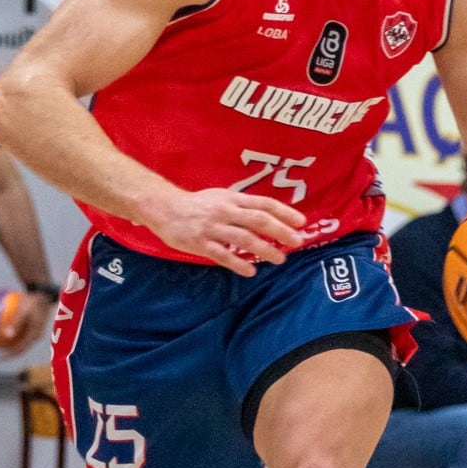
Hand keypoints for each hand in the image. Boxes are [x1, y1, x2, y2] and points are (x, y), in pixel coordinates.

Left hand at [0, 292, 47, 357]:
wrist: (44, 294)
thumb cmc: (33, 301)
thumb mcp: (24, 311)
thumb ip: (16, 323)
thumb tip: (6, 335)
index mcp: (34, 335)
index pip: (20, 350)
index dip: (9, 355)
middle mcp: (35, 336)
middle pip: (19, 347)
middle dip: (6, 350)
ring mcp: (34, 331)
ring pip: (19, 340)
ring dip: (7, 341)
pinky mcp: (32, 326)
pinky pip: (20, 331)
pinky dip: (10, 331)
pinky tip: (0, 326)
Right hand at [146, 187, 305, 275]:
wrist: (165, 208)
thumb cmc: (197, 204)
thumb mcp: (221, 196)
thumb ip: (242, 205)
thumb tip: (269, 216)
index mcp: (232, 198)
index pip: (263, 203)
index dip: (284, 212)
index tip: (301, 222)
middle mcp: (225, 211)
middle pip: (258, 220)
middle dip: (280, 231)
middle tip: (297, 242)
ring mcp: (213, 228)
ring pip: (244, 239)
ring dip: (264, 249)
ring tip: (280, 259)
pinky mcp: (201, 243)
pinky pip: (222, 255)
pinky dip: (238, 263)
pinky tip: (251, 271)